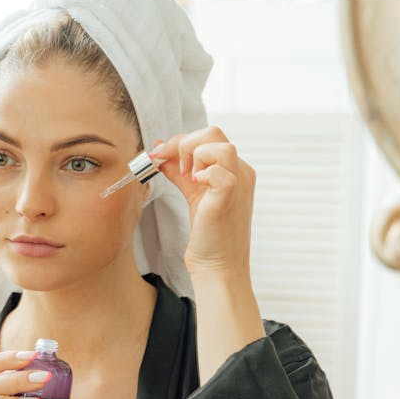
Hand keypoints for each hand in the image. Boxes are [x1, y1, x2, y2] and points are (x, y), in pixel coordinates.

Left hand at [150, 126, 255, 275]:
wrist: (218, 265)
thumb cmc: (209, 234)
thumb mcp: (193, 194)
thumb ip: (178, 172)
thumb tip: (160, 152)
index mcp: (234, 169)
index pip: (208, 136)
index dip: (179, 142)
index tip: (158, 155)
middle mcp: (241, 172)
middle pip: (214, 133)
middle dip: (184, 145)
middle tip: (173, 168)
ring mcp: (239, 184)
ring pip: (221, 146)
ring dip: (195, 156)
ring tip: (187, 178)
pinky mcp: (230, 197)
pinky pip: (222, 172)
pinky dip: (204, 174)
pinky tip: (196, 186)